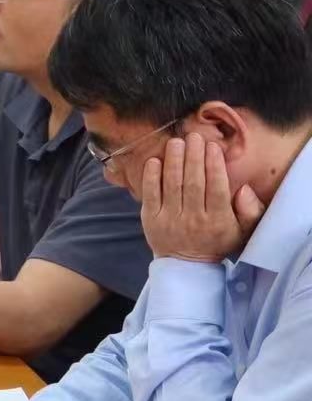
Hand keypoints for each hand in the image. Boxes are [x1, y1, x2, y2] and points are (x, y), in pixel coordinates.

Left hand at [140, 133, 264, 262]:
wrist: (186, 264)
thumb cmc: (216, 240)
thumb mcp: (241, 231)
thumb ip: (249, 210)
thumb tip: (244, 188)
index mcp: (217, 221)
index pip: (216, 188)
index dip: (214, 166)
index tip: (212, 146)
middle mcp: (194, 220)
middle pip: (193, 183)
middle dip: (193, 157)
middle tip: (194, 136)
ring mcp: (170, 219)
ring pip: (172, 185)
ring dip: (173, 161)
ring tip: (176, 142)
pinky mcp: (151, 219)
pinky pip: (150, 195)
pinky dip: (151, 177)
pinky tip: (155, 160)